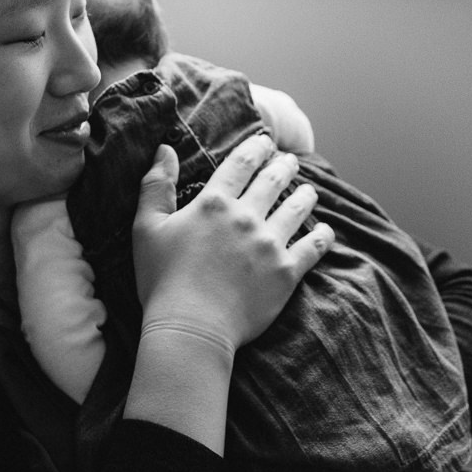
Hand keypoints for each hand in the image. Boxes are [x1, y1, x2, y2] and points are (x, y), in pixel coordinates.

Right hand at [133, 135, 332, 352]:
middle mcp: (246, 217)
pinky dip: (322, 236)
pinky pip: (312, 247)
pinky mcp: (286, 272)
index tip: (265, 142)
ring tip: (310, 190)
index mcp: (213, 203)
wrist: (191, 328)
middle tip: (290, 161)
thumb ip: (156, 186)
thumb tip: (164, 150)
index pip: (239, 164)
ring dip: (305, 195)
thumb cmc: (162, 281)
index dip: (255, 149)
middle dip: (283, 167)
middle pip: (272, 182)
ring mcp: (269, 244)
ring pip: (296, 209)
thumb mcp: (146, 229)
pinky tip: (325, 230)